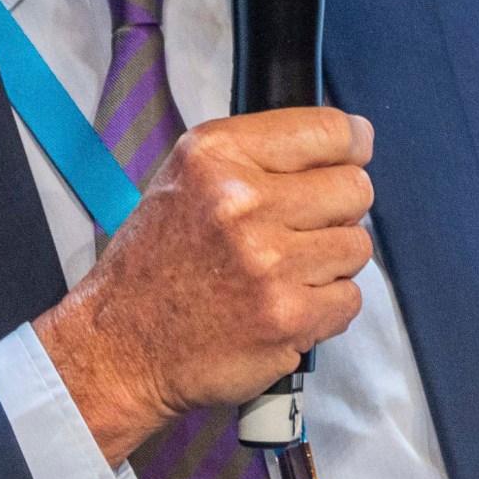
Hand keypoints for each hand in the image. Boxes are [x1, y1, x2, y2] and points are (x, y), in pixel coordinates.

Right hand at [33, 108, 375, 462]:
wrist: (121, 349)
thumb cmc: (157, 264)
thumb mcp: (187, 179)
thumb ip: (259, 156)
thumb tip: (350, 142)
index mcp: (216, 155)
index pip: (330, 130)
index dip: (351, 146)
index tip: (350, 156)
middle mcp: (242, 201)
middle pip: (355, 188)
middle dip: (338, 211)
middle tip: (299, 232)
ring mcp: (267, 262)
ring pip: (357, 246)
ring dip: (331, 264)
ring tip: (284, 274)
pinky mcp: (286, 317)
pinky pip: (350, 298)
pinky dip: (326, 309)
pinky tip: (284, 307)